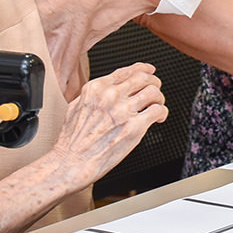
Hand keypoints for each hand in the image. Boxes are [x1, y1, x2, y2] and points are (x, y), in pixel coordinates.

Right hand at [48, 63, 166, 187]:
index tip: (149, 70)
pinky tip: (158, 119)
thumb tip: (108, 91)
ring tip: (157, 105)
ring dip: (159, 98)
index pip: (126, 71)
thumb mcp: (76, 107)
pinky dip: (162, 113)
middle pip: (144, 78)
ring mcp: (123, 110)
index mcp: (96, 89)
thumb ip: (94, 96)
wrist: (69, 164)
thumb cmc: (71, 142)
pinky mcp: (134, 127)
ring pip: (154, 92)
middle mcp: (111, 96)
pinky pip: (158, 111)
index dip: (142, 69)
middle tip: (156, 89)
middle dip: (154, 83)